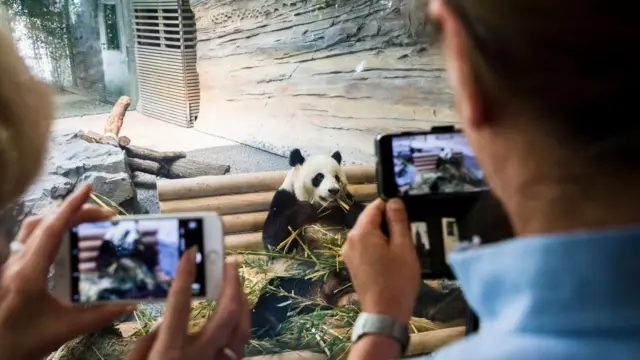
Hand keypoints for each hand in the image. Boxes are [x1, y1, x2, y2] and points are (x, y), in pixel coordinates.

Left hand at [0, 184, 134, 359]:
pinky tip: (62, 240)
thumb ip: (100, 315)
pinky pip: (27, 240)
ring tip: (84, 219)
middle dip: (75, 210)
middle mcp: (15, 264)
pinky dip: (47, 230)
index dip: (72, 206)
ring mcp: (8, 266)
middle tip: (104, 214)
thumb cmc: (21, 344)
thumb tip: (130, 303)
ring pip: (31, 228)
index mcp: (28, 274)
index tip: (89, 188)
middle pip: (44, 222)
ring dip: (58, 217)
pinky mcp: (8, 272)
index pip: (52, 230)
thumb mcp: (64, 331)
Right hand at [126, 257, 250, 359]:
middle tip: (230, 262)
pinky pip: (241, 346)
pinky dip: (241, 326)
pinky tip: (237, 317)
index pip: (179, 306)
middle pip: (227, 314)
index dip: (185, 276)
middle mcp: (200, 357)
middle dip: (232, 284)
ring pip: (242, 330)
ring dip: (242, 303)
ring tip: (237, 286)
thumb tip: (164, 322)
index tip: (190, 252)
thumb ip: (147, 343)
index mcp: (170, 353)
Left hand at [343, 198, 419, 321]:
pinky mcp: (352, 263)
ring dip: (384, 235)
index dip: (392, 206)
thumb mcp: (403, 247)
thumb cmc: (397, 280)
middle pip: (370, 219)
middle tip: (407, 235)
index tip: (407, 216)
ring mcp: (349, 252)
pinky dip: (378, 246)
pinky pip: (365, 246)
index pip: (375, 205)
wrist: (384, 313)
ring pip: (368, 233)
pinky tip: (391, 259)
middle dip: (388, 222)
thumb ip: (398, 221)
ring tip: (401, 249)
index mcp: (361, 232)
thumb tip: (394, 201)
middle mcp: (350, 239)